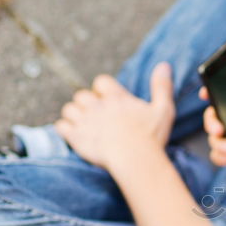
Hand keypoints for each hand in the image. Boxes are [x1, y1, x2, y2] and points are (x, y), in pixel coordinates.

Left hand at [55, 62, 174, 170]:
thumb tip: (164, 65)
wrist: (135, 160)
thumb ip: (162, 86)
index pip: (101, 81)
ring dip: (75, 115)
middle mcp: (98, 106)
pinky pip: (61, 126)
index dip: (103, 90)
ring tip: (85, 125)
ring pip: (69, 109)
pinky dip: (65, 129)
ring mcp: (85, 121)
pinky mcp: (76, 137)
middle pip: (81, 95)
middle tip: (97, 116)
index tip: (110, 100)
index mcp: (117, 98)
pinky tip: (75, 135)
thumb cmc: (151, 137)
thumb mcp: (163, 110)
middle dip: (87, 103)